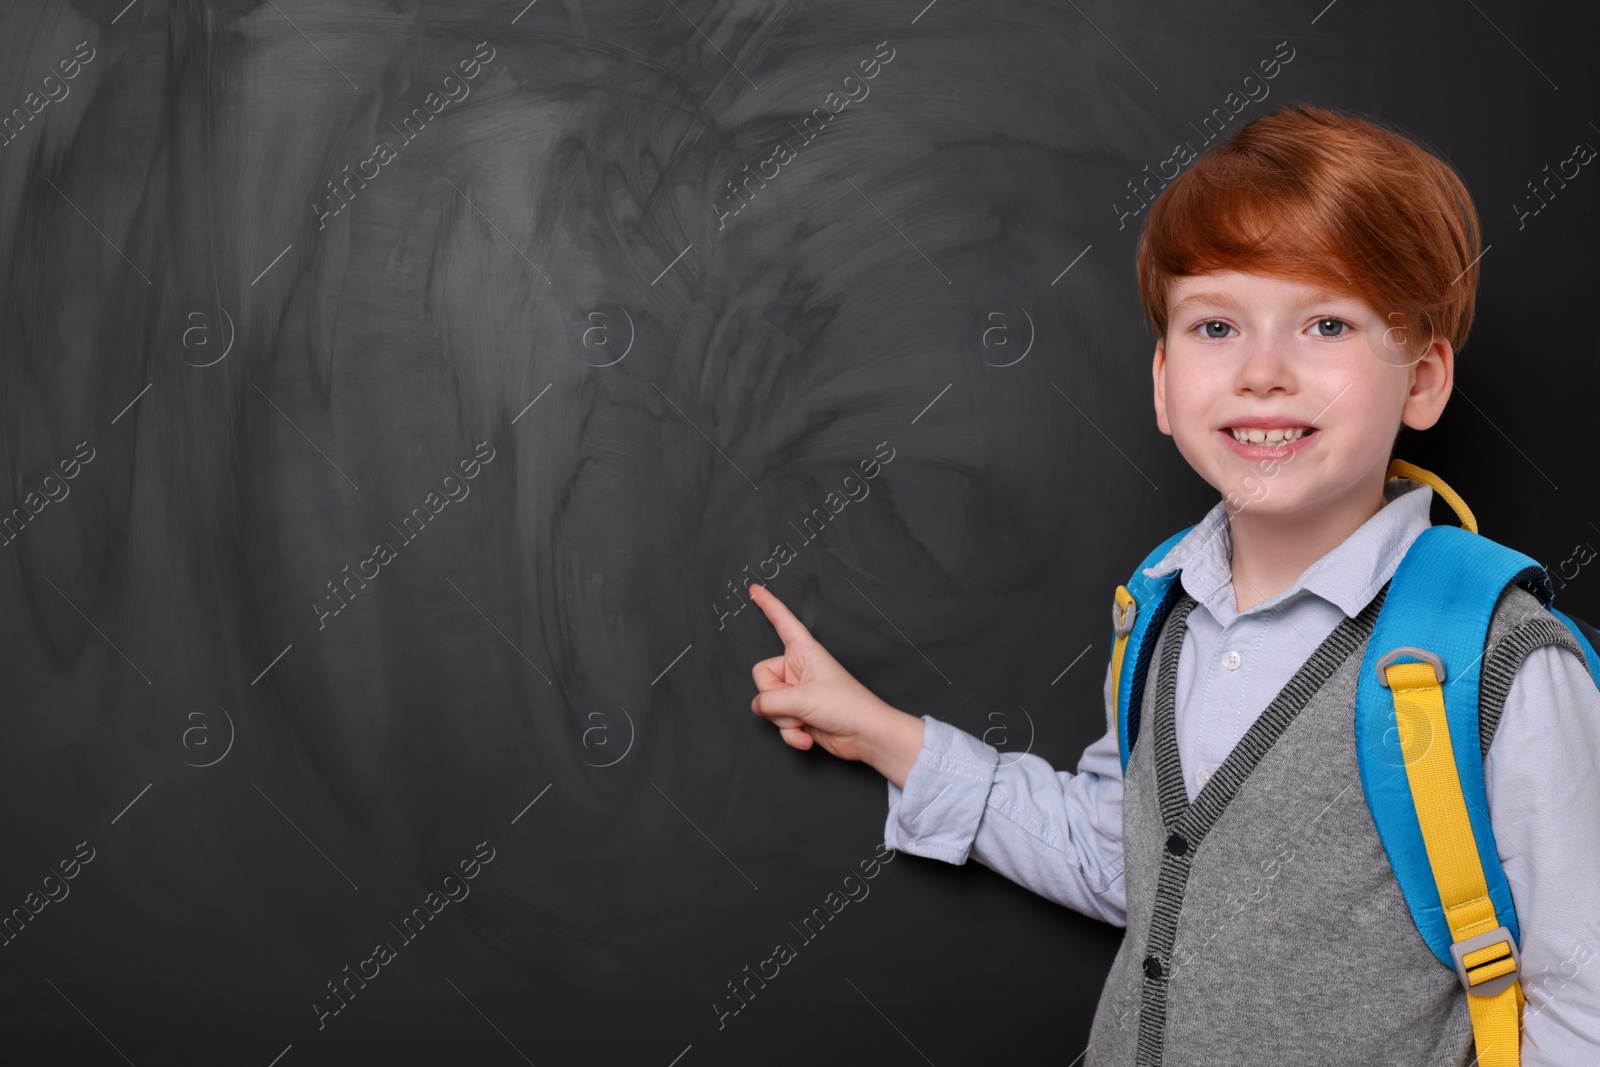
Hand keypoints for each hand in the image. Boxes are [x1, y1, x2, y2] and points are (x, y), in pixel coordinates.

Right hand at [746, 583, 924, 786]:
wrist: (867, 735)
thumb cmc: (847, 705)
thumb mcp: (803, 698)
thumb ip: (770, 700)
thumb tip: (757, 705)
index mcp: (804, 651)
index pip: (782, 622)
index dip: (768, 605)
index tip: (754, 589)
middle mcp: (798, 669)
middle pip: (762, 677)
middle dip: (775, 698)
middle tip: (797, 705)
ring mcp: (798, 692)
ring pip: (769, 704)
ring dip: (785, 720)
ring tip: (808, 720)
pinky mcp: (799, 714)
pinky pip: (779, 723)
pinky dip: (791, 733)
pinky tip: (808, 737)